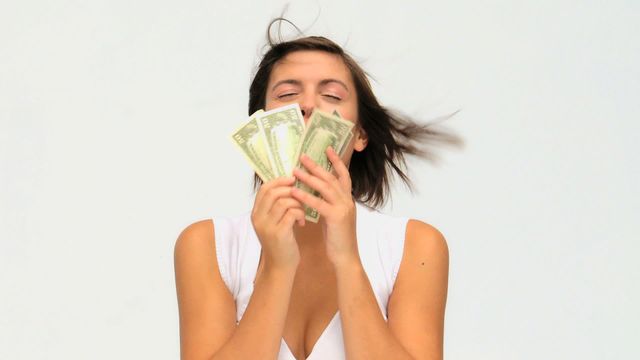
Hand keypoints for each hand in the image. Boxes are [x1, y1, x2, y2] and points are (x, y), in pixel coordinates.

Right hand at [251, 176, 304, 269]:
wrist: (280, 266)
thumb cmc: (280, 242)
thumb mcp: (273, 222)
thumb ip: (275, 206)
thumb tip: (288, 186)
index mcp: (256, 213)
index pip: (264, 189)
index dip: (279, 181)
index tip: (292, 179)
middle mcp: (258, 218)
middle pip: (274, 192)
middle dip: (290, 190)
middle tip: (301, 195)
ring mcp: (267, 226)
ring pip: (284, 201)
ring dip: (298, 204)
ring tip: (301, 212)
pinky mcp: (279, 233)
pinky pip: (292, 213)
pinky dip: (300, 214)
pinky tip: (301, 222)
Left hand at [291, 147, 358, 266]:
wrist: (346, 257)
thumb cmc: (338, 240)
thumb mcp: (335, 218)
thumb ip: (330, 204)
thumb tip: (318, 193)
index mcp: (348, 200)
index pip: (344, 176)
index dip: (336, 162)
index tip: (328, 149)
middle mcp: (348, 201)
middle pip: (332, 178)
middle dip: (317, 166)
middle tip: (303, 156)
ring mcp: (343, 208)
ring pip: (325, 187)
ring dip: (309, 177)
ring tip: (295, 171)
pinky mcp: (337, 217)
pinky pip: (319, 203)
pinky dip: (306, 196)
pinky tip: (295, 192)